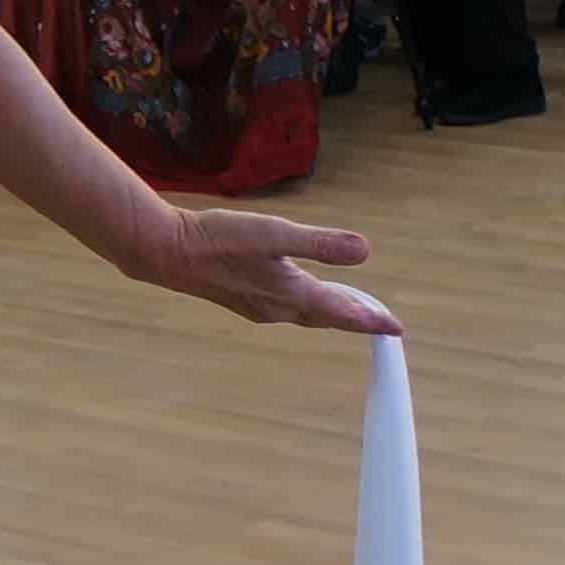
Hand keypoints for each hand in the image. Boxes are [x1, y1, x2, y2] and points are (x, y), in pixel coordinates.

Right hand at [150, 207, 395, 334]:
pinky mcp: (244, 298)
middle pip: (327, 317)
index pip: (344, 313)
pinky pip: (288, 307)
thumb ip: (319, 243)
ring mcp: (259, 306)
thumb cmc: (219, 240)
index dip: (372, 321)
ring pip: (307, 313)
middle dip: (354, 318)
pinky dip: (307, 303)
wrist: (167, 252)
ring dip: (331, 312)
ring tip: (350, 306)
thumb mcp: (274, 234)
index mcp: (292, 293)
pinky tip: (301, 291)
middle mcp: (278, 308)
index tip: (396, 330)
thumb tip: (364, 251)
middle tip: (379, 319)